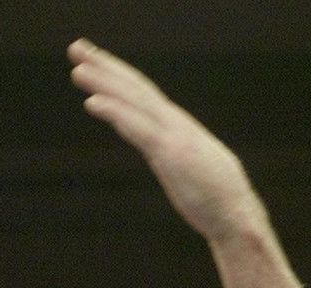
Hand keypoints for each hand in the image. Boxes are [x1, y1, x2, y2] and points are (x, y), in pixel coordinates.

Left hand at [68, 38, 262, 242]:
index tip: (91, 60)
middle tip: (75, 48)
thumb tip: (163, 147)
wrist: (235, 216)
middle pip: (134, 87)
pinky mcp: (171, 155)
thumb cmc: (213, 195)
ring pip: (133, 101)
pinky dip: (115, 112)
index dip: (115, 74)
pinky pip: (138, 129)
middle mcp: (173, 122)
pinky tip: (92, 102)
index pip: (141, 92)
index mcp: (175, 125)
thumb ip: (170, 150)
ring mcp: (173, 135)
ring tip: (77, 68)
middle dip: (104, 66)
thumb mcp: (187, 165)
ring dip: (103, 83)